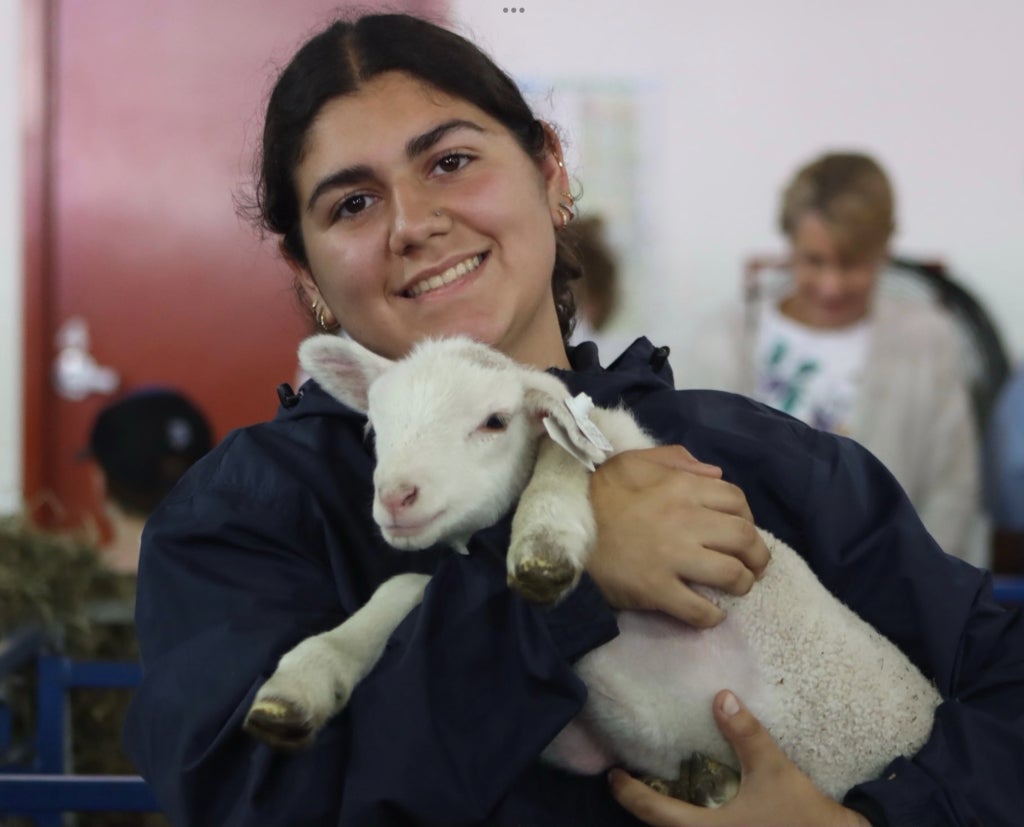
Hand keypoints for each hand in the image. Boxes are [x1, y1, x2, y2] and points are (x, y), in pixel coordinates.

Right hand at [587, 445, 768, 626]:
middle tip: (752, 566)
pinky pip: (698, 610)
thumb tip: (714, 473)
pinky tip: (711, 614)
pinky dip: (712, 616)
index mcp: (681, 487)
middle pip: (744, 538)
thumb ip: (675, 460)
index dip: (747, 518)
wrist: (561, 526)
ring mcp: (671, 557)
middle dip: (757, 556)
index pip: (736, 501)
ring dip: (742, 584)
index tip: (741, 532)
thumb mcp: (634, 462)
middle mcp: (684, 520)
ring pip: (731, 574)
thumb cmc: (598, 492)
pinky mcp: (656, 589)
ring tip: (736, 588)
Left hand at [608, 690, 870, 826]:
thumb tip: (722, 697)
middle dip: (644, 803)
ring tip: (661, 785)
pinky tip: (698, 802)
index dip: (627, 792)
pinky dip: (691, 819)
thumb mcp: (773, 770)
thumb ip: (745, 734)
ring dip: (669, 813)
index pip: (652, 811)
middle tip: (632, 776)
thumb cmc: (801, 816)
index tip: (613, 774)